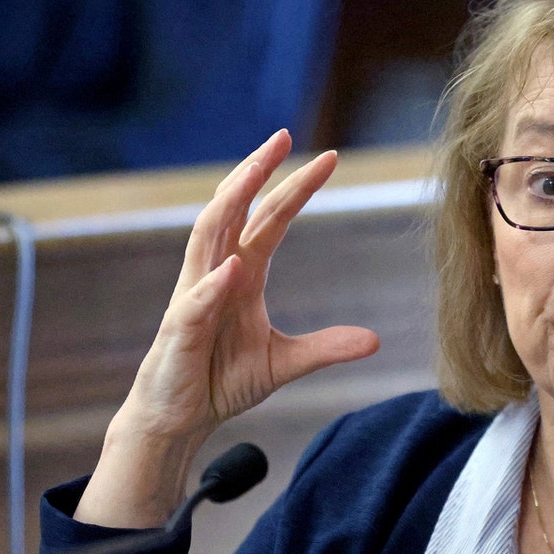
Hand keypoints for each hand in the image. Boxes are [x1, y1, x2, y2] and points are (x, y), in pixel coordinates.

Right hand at [76, 130, 379, 526]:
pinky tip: (233, 269)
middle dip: (258, 171)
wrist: (179, 418)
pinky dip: (213, 285)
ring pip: (206, 237)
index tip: (330, 158)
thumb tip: (374, 340)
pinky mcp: (179, 331)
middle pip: (235, 209)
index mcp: (243, 272)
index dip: (297, 187)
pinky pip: (195, 303)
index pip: (271, 218)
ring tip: (253, 173)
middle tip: (283, 136)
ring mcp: (194, 297)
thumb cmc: (221, 380)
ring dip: (229, 204)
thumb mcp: (285, 362)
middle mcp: (217, 272)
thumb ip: (326, 347)